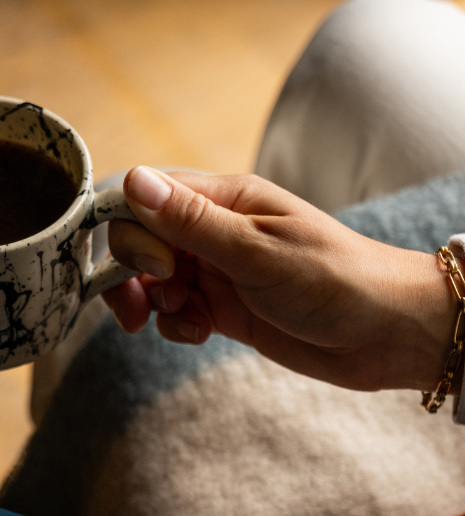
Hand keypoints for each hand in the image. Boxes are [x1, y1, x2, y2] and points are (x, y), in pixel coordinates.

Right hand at [105, 166, 455, 392]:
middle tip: (147, 305)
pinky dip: (175, 325)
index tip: (151, 267)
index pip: (146, 196)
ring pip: (153, 280)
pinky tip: (201, 334)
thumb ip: (192, 221)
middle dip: (132, 274)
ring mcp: (218, 270)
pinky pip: (175, 311)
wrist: (384, 334)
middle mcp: (216, 229)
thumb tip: (134, 181)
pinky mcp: (223, 308)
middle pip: (141, 240)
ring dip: (154, 303)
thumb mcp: (256, 250)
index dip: (131, 231)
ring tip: (187, 319)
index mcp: (226, 198)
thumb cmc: (334, 279)